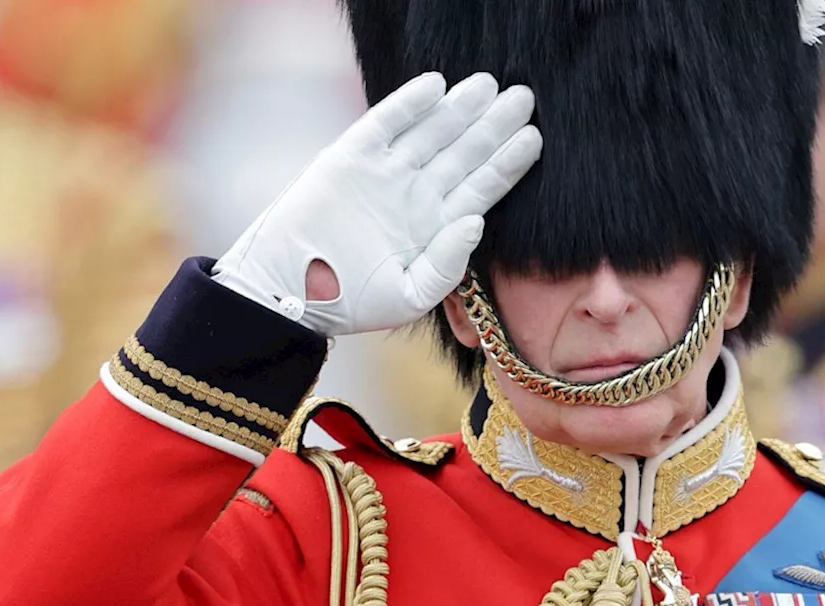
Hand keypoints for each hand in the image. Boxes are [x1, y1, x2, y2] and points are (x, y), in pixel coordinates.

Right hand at [213, 71, 541, 335]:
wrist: (290, 291)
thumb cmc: (352, 302)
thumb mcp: (410, 296)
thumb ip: (447, 266)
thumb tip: (475, 223)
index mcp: (436, 224)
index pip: (482, 186)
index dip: (508, 163)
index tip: (533, 139)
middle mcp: (416, 193)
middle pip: (464, 152)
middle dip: (494, 125)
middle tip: (524, 97)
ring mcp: (385, 172)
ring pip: (432, 132)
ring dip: (460, 109)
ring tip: (490, 85)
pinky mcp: (351, 157)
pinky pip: (386, 123)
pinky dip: (409, 104)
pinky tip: (436, 85)